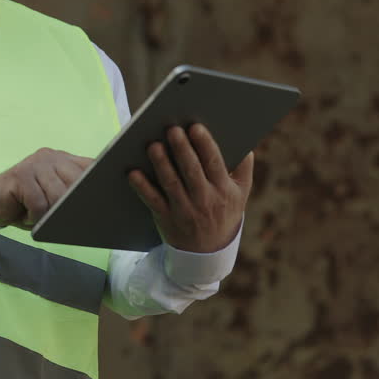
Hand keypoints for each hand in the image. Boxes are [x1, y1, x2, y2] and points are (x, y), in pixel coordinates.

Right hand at [0, 148, 91, 227]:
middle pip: (76, 183)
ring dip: (50, 214)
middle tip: (64, 220)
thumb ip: (72, 194)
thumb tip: (95, 205)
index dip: (98, 183)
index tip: (104, 199)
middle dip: (72, 205)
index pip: (90, 167)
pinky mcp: (21, 175)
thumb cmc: (28, 204)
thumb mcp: (55, 197)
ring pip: (58, 194)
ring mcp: (36, 164)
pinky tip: (26, 216)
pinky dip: (34, 216)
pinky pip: (39, 203)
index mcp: (64, 159)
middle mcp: (52, 157)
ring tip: (39, 217)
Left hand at [128, 124, 253, 252]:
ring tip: (153, 145)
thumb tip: (245, 143)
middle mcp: (204, 200)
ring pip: (171, 183)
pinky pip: (152, 200)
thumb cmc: (225, 211)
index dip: (205, 145)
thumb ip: (244, 168)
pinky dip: (142, 187)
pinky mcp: (165, 218)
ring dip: (161, 164)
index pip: (214, 163)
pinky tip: (133, 172)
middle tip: (171, 129)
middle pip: (191, 171)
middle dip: (181, 149)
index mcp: (223, 189)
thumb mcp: (241, 193)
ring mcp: (184, 210)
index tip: (195, 127)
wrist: (209, 251)